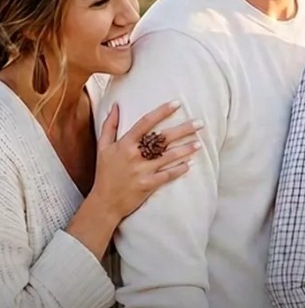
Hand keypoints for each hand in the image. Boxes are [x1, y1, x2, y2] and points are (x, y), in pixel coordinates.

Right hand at [90, 101, 201, 221]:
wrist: (104, 204)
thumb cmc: (105, 173)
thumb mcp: (102, 148)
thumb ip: (110, 125)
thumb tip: (116, 105)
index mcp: (124, 144)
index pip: (145, 123)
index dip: (162, 112)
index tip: (177, 103)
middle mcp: (134, 155)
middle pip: (162, 138)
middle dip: (183, 129)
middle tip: (200, 123)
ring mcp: (142, 171)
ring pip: (168, 156)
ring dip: (186, 149)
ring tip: (199, 143)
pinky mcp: (147, 185)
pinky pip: (167, 175)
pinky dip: (179, 169)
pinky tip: (190, 164)